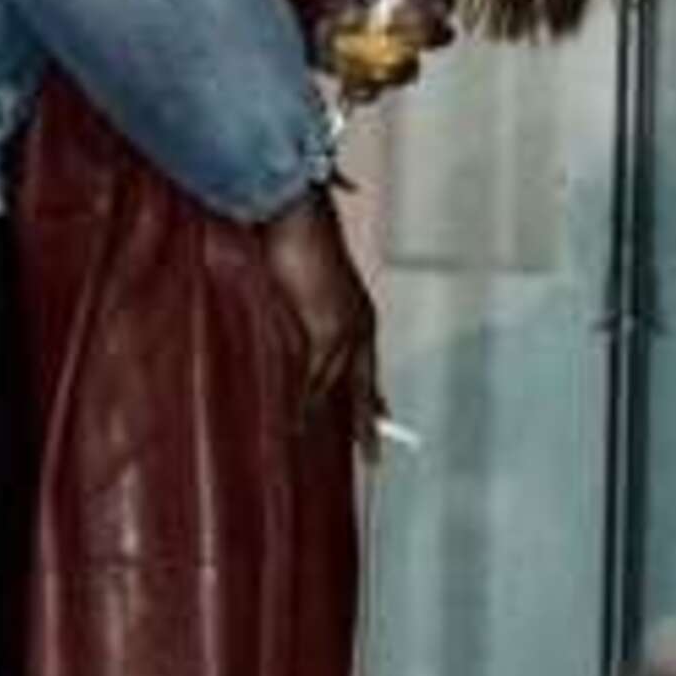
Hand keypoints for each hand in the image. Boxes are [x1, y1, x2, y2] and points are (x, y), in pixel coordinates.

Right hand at [264, 191, 381, 457]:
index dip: (371, 392)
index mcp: (359, 308)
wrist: (293, 216)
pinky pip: (318, 380)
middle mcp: (360, 321)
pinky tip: (300, 426)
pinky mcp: (326, 332)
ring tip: (350, 456)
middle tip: (376, 459)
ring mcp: (346, 329)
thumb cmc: (293, 237)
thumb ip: (304, 306)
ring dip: (344, 422)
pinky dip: (307, 405)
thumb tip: (293, 326)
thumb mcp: (302, 281)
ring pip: (346, 388)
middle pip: (365, 382)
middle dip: (369, 421)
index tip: (382, 417)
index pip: (367, 361)